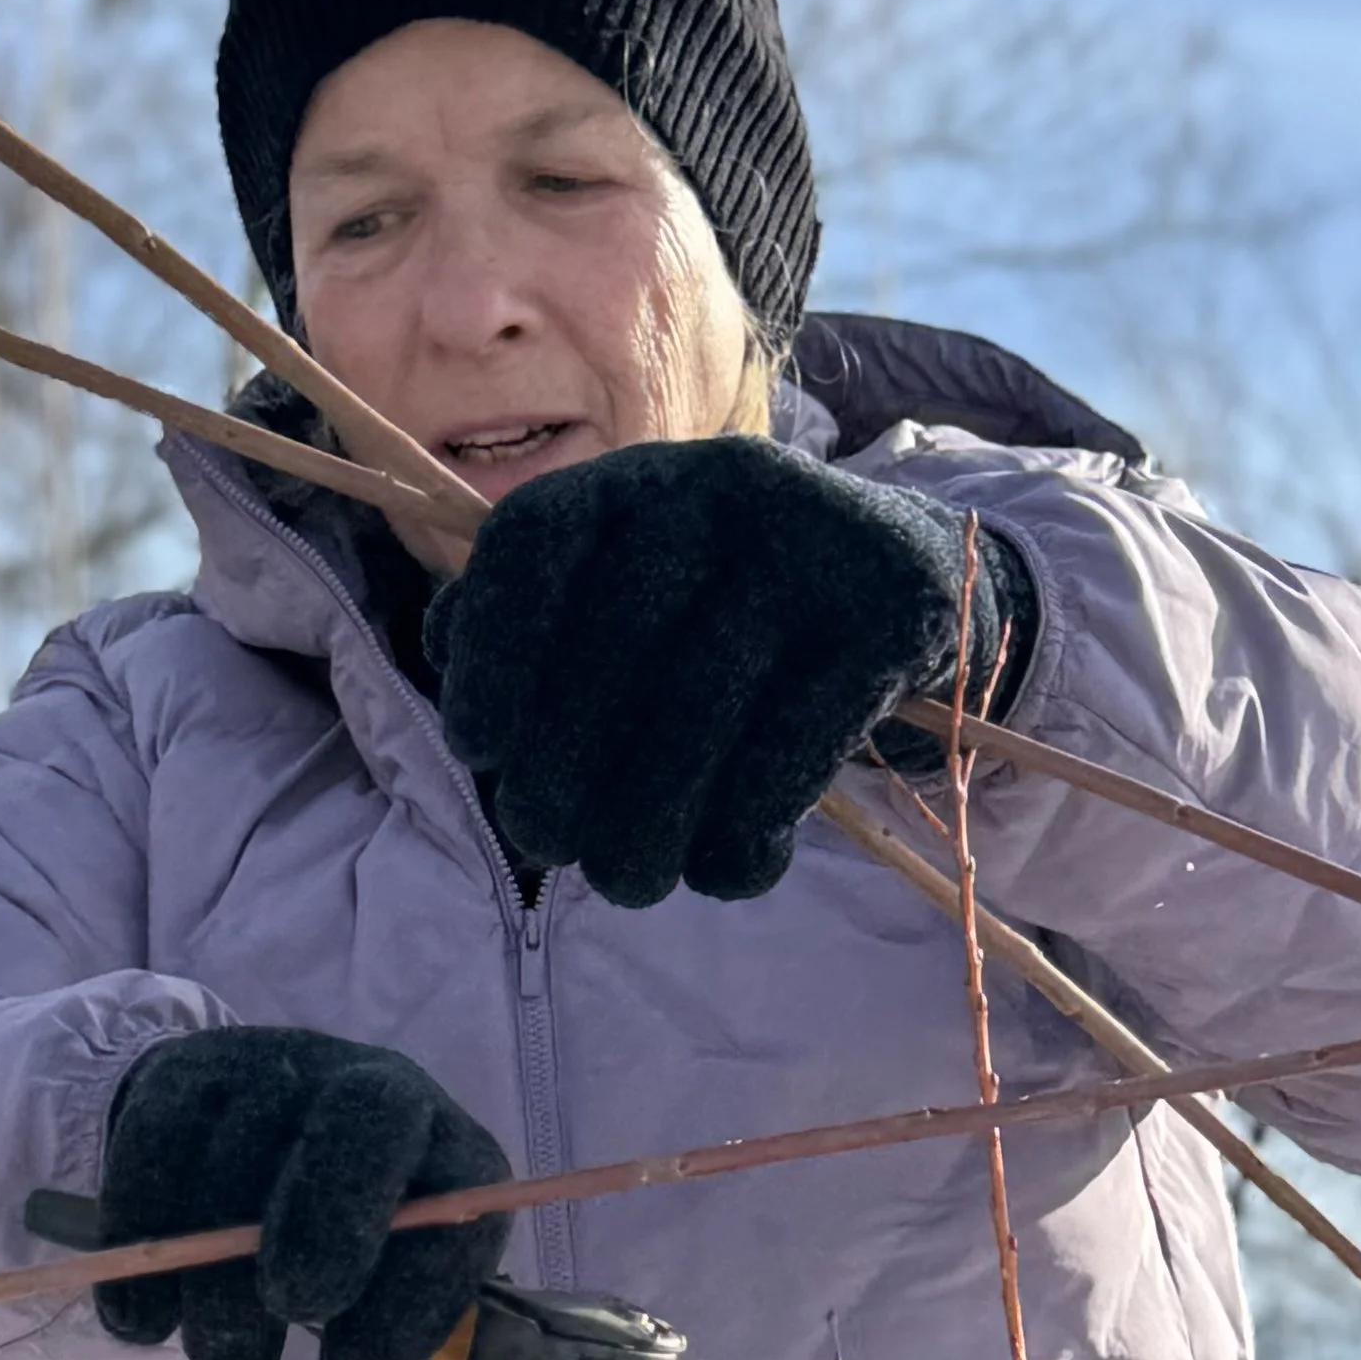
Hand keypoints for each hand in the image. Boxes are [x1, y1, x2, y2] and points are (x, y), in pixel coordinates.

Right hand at [94, 1025, 510, 1359]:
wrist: (249, 1184)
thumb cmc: (349, 1275)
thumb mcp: (394, 1336)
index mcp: (455, 1163)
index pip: (458, 1208)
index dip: (412, 1302)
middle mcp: (378, 1091)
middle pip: (367, 1117)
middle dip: (327, 1223)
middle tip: (289, 1312)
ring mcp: (279, 1069)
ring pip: (242, 1145)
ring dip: (217, 1272)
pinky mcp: (189, 1070)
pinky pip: (156, 1137)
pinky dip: (139, 1238)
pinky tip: (143, 1322)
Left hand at [426, 436, 1031, 907]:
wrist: (914, 576)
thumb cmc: (736, 605)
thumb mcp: (638, 579)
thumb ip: (541, 609)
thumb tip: (446, 651)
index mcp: (641, 476)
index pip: (532, 541)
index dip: (489, 652)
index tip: (473, 747)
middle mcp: (721, 488)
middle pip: (611, 649)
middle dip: (561, 769)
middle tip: (545, 844)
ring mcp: (813, 548)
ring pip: (698, 717)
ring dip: (646, 827)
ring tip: (626, 882)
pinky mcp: (890, 616)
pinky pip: (789, 755)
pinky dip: (743, 834)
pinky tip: (727, 870)